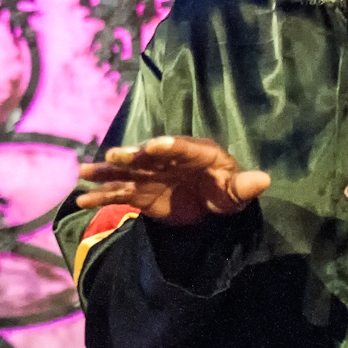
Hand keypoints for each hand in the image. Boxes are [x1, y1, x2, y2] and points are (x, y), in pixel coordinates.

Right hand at [76, 135, 270, 225]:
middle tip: (115, 156)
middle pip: (146, 156)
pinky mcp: (138, 192)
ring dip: (106, 171)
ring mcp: (149, 175)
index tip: (154, 145)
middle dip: (131, 155)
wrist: (207, 201)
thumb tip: (264, 180)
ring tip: (84, 172)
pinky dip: (101, 196)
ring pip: (125, 171)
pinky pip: (117, 193)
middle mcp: (166, 158)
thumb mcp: (238, 191)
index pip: (180, 148)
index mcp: (194, 152)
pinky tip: (82, 199)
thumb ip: (245, 186)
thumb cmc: (225, 190)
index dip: (168, 146)